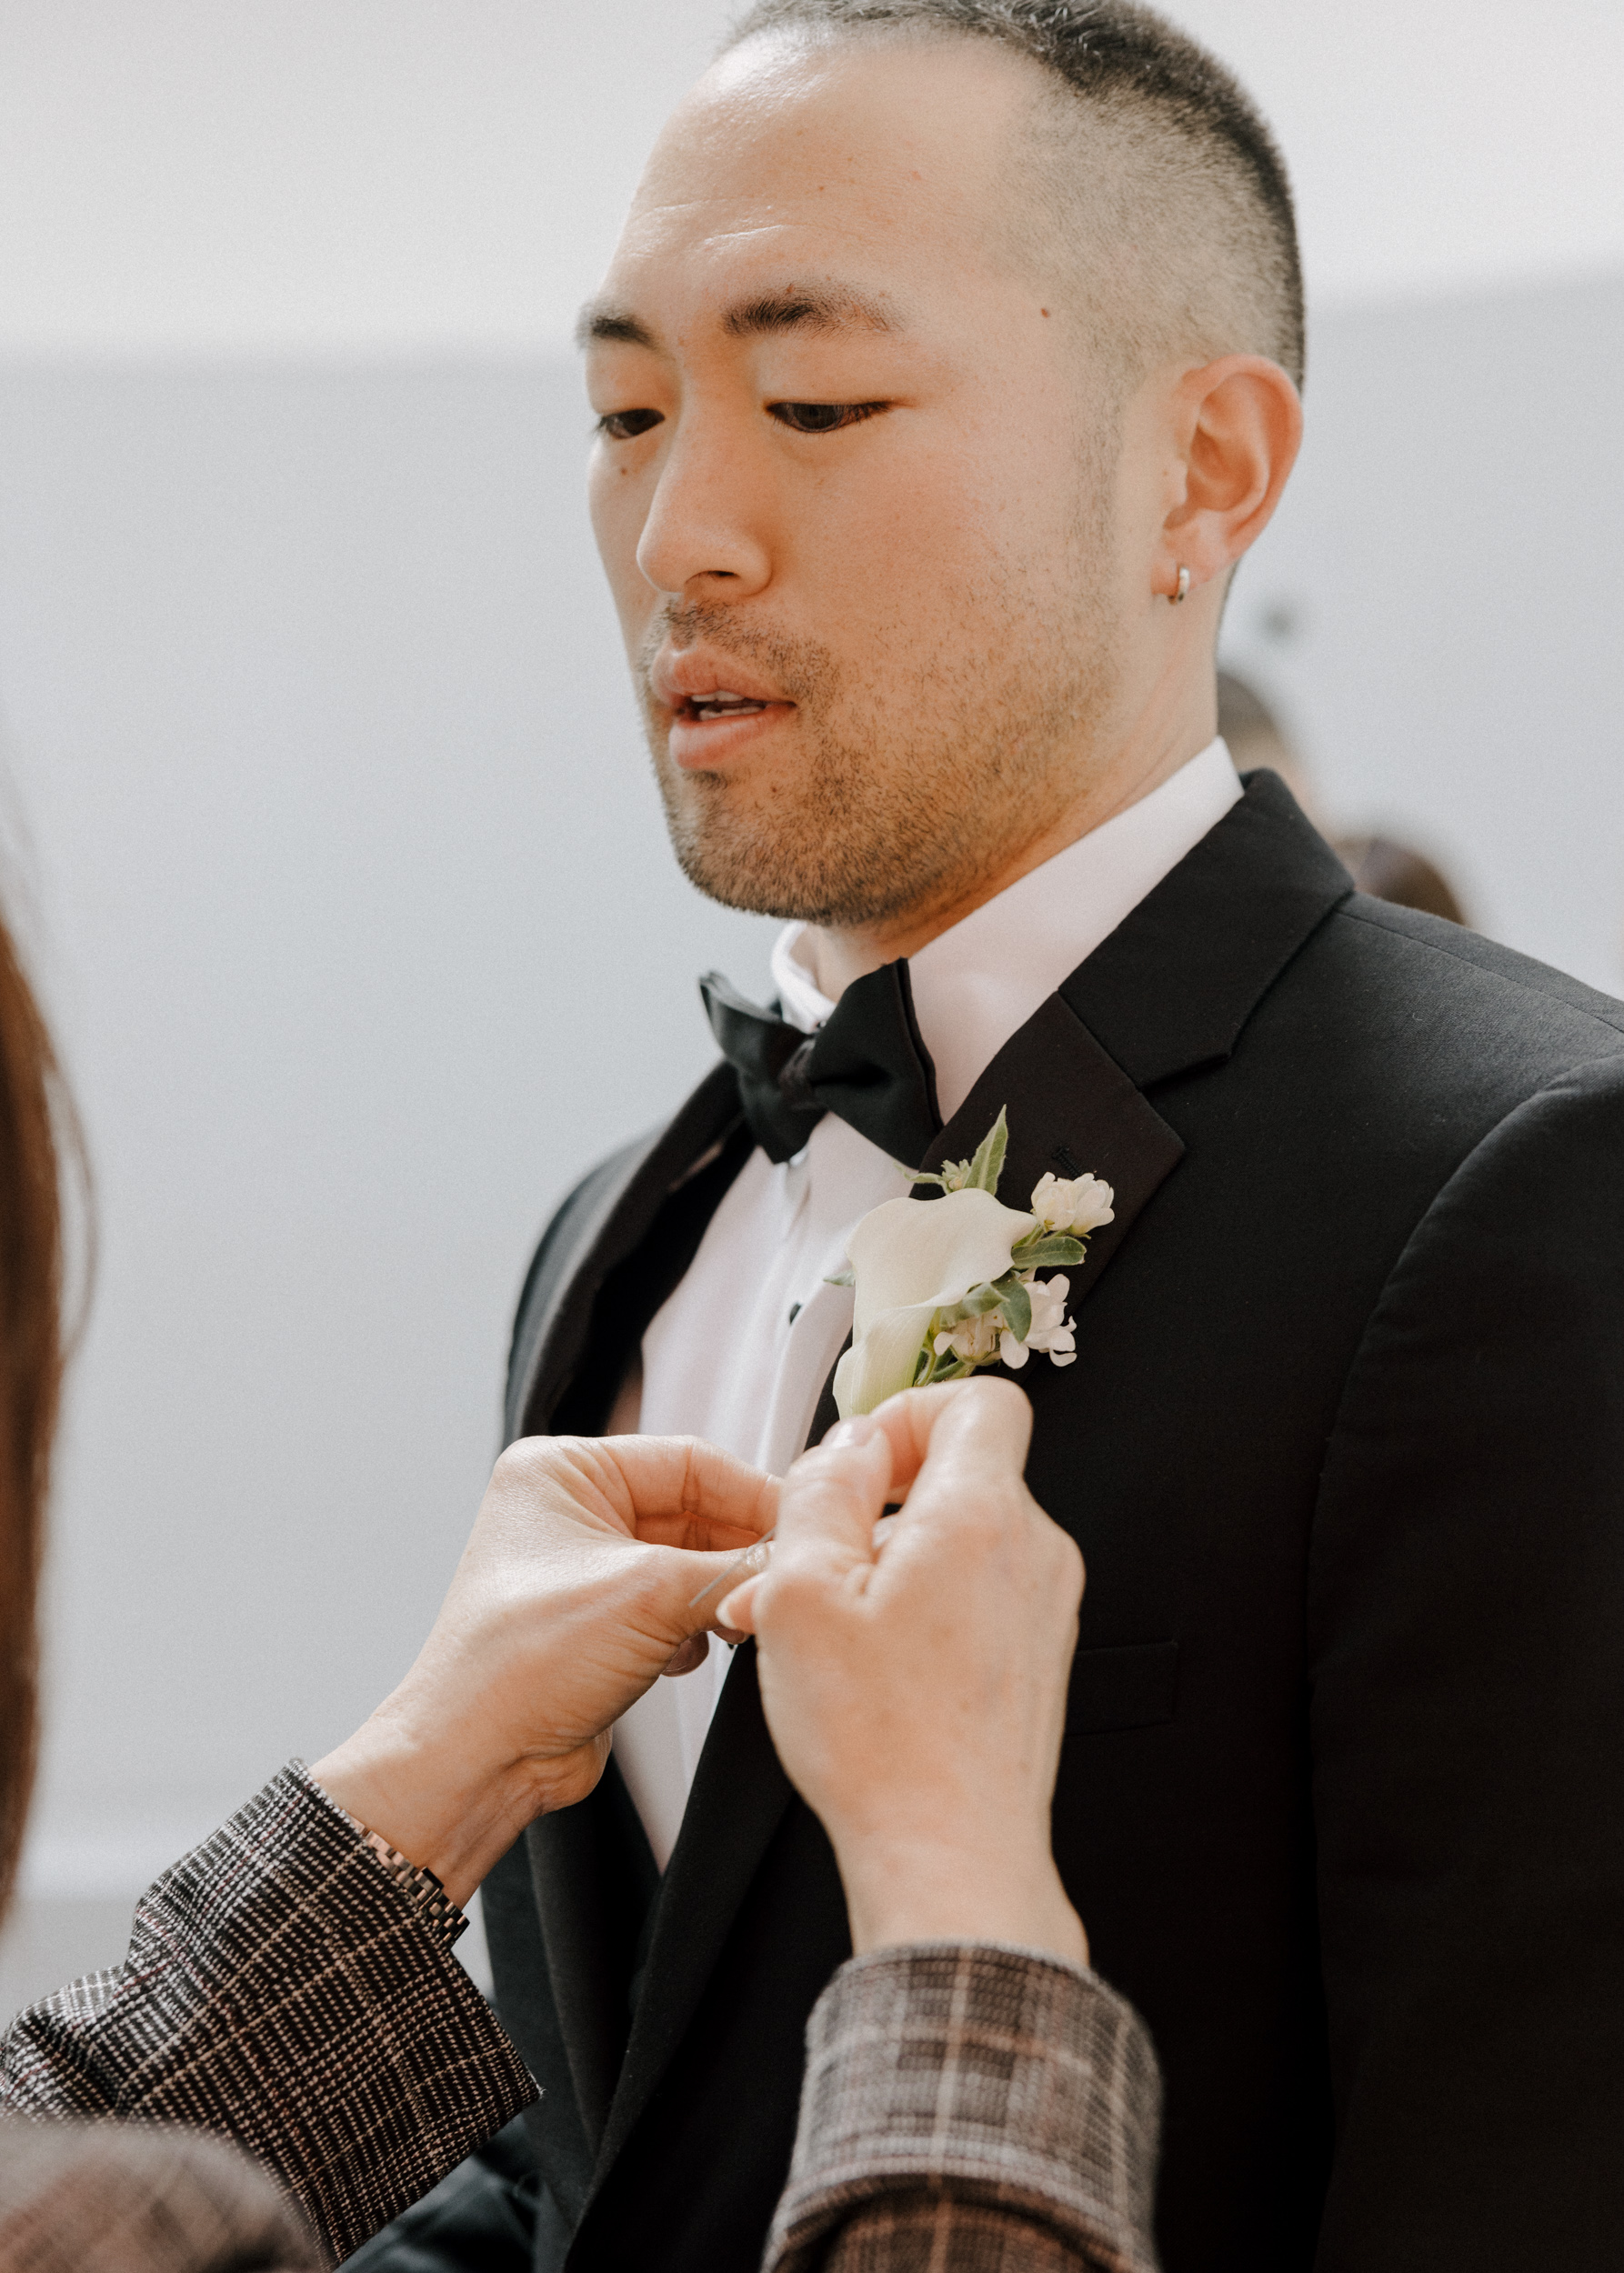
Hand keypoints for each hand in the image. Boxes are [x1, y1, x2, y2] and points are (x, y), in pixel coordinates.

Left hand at [314, 1435, 776, 1904]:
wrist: (477, 1762)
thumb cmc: (517, 1666)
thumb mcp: (648, 1595)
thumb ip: (735, 1568)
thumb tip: (798, 1556)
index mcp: (562, 1470)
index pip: (690, 1460)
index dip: (754, 1493)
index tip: (806, 1526)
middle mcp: (570, 1511)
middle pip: (695, 1510)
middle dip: (738, 1550)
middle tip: (789, 1577)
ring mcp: (586, 1570)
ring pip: (690, 1562)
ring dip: (720, 1592)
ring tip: (743, 1618)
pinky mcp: (602, 1624)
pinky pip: (677, 1606)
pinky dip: (700, 1626)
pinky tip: (700, 1650)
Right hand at [721, 1380, 1086, 1965]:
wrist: (950, 1855)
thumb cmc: (882, 1743)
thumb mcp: (800, 1591)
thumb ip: (823, 1490)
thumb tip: (850, 1448)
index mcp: (981, 1517)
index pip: (982, 1399)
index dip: (913, 1410)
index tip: (862, 1460)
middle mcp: (1033, 1553)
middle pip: (963, 1475)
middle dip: (881, 1503)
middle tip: (815, 1557)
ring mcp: (1045, 1609)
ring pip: (963, 1542)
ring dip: (892, 1563)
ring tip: (826, 1628)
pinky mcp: (1037, 1659)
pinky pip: (977, 1598)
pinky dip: (921, 1611)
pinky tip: (867, 1666)